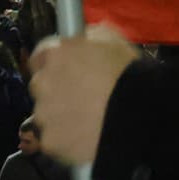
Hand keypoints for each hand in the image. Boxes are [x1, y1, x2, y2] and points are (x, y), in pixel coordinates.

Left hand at [29, 23, 139, 166]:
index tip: (68, 71)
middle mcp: (42, 82)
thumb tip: (81, 39)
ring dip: (60, 116)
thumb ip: (87, 37)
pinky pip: (54, 141)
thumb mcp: (110, 38)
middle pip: (40, 86)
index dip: (55, 64)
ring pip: (46, 115)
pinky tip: (87, 138)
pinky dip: (67, 141)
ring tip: (88, 120)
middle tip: (81, 96)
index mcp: (54, 54)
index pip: (40, 56)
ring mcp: (43, 115)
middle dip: (56, 90)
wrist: (137, 114)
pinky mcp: (50, 142)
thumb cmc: (127, 72)